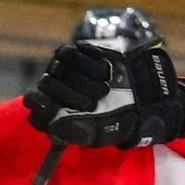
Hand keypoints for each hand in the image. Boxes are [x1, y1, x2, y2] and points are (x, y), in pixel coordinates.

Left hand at [24, 38, 184, 149]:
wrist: (147, 96)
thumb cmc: (123, 120)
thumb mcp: (102, 132)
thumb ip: (76, 131)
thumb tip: (53, 126)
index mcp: (58, 118)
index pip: (37, 113)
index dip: (39, 106)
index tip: (43, 102)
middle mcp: (57, 95)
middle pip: (47, 85)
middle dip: (70, 91)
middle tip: (96, 98)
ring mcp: (66, 73)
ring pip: (57, 67)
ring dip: (82, 76)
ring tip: (105, 85)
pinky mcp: (78, 53)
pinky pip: (69, 52)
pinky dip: (86, 59)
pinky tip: (104, 68)